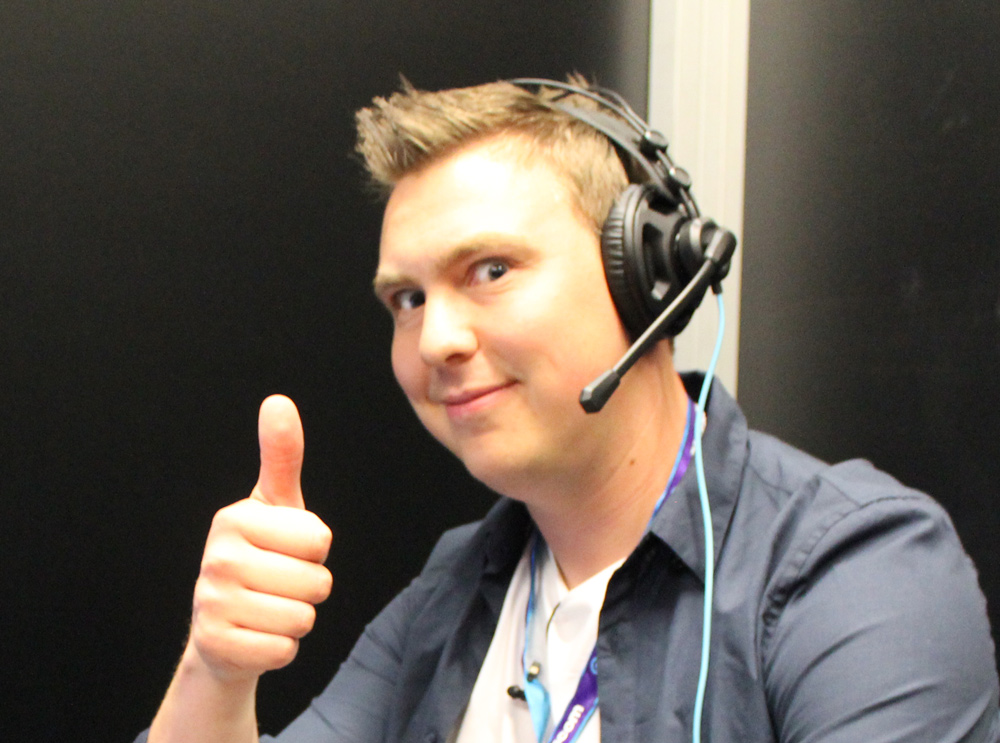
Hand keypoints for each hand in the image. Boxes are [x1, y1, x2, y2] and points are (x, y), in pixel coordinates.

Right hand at [188, 395, 332, 682]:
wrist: (223, 628)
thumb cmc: (262, 557)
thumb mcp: (276, 506)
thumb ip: (281, 456)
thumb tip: (278, 402)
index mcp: (235, 519)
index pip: (319, 539)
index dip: (315, 550)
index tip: (287, 550)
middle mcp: (217, 558)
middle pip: (316, 582)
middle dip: (310, 587)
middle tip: (279, 583)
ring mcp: (211, 604)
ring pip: (303, 617)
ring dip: (297, 618)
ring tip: (269, 607)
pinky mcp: (215, 646)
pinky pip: (285, 650)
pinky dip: (281, 648)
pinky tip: (258, 634)